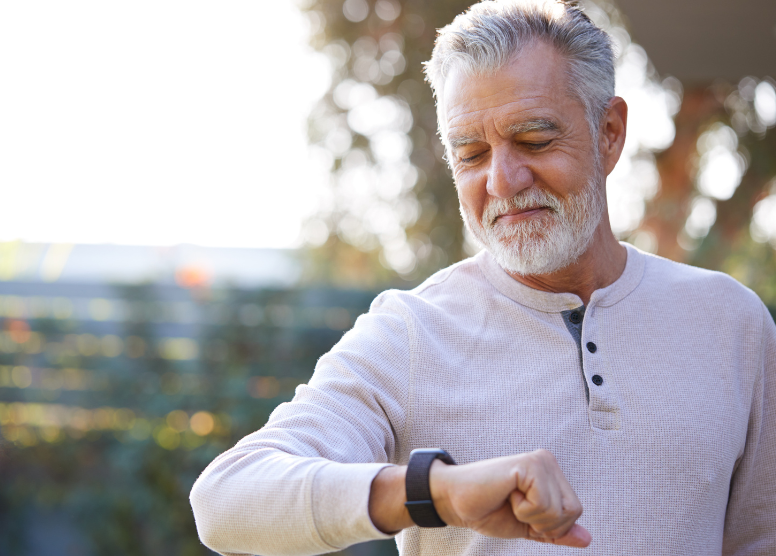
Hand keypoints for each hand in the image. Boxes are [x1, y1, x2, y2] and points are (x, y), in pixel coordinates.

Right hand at [429, 450, 590, 546]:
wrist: (456, 502)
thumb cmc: (489, 510)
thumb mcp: (528, 526)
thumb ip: (556, 531)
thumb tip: (587, 539)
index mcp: (551, 473)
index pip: (574, 511)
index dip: (550, 526)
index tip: (522, 514)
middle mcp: (548, 461)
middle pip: (572, 511)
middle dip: (544, 524)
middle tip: (516, 508)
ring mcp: (539, 461)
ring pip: (558, 510)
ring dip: (531, 517)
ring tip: (510, 500)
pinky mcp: (528, 465)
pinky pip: (543, 504)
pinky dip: (523, 510)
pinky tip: (507, 494)